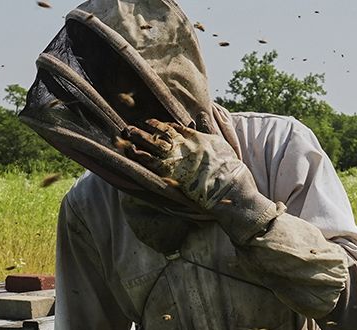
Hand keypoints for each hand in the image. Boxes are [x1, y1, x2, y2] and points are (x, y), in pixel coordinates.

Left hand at [121, 119, 279, 240]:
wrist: (230, 188)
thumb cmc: (229, 169)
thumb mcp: (221, 143)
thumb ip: (208, 129)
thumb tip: (201, 114)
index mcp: (196, 138)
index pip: (175, 128)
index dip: (161, 125)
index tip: (152, 123)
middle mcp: (184, 145)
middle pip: (160, 133)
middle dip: (145, 129)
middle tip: (131, 125)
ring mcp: (177, 158)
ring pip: (152, 144)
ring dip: (138, 137)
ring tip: (126, 133)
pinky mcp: (171, 172)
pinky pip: (150, 161)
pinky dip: (139, 154)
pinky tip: (130, 150)